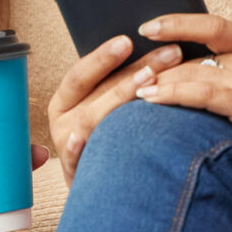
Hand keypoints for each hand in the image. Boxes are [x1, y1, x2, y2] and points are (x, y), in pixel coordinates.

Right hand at [48, 35, 187, 183]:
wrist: (99, 191)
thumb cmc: (107, 138)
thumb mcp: (103, 107)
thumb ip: (116, 82)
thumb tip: (156, 49)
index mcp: (66, 100)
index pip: (82, 73)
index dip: (103, 57)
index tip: (128, 40)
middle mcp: (64, 120)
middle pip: (97, 92)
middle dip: (132, 72)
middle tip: (168, 55)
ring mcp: (68, 146)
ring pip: (92, 119)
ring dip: (122, 98)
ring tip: (151, 80)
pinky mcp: (75, 173)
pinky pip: (77, 158)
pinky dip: (78, 147)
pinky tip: (84, 137)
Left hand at [133, 15, 231, 197]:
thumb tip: (194, 82)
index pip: (213, 25)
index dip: (179, 22)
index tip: (149, 25)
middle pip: (195, 49)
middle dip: (158, 60)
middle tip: (126, 67)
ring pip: (193, 70)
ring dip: (157, 79)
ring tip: (128, 88)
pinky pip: (202, 92)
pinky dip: (172, 93)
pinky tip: (150, 98)